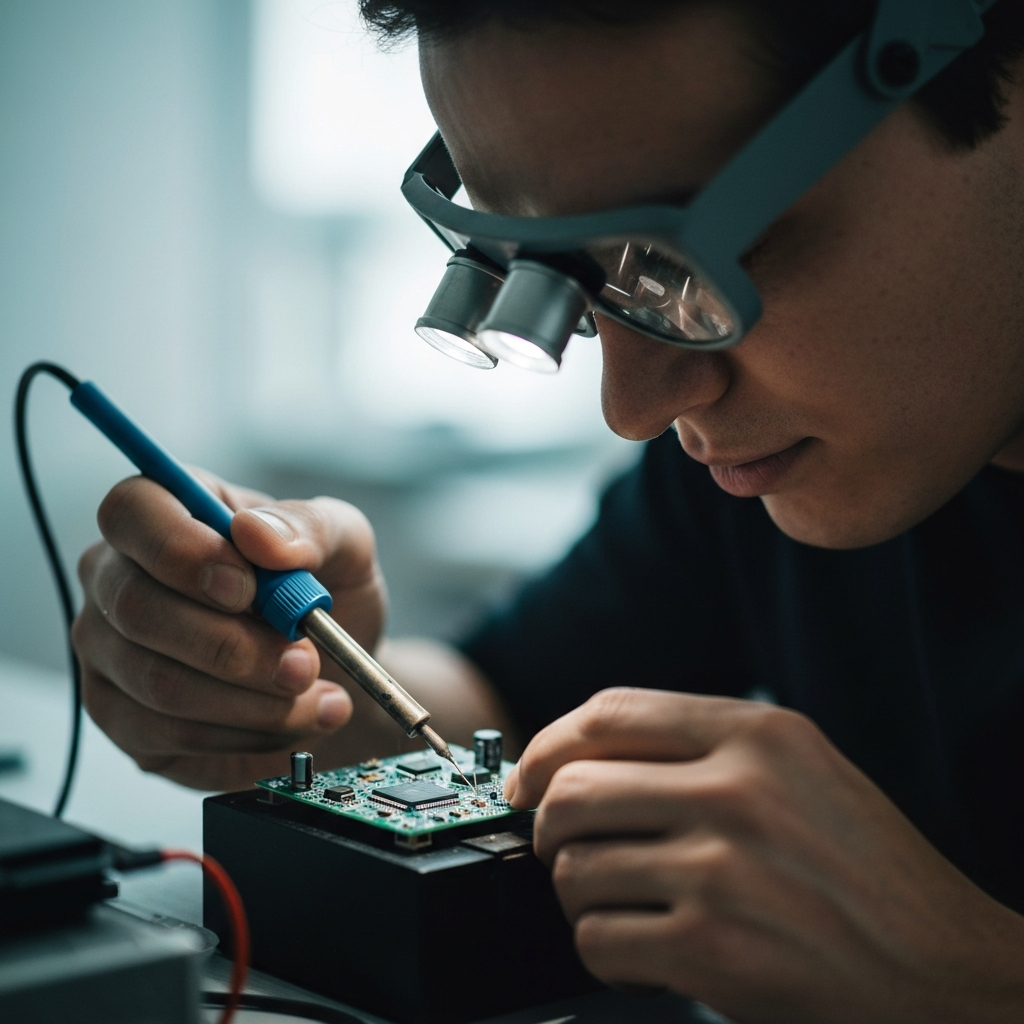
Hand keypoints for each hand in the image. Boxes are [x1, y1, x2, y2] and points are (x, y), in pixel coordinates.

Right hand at [74, 471, 384, 789]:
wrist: (337, 671)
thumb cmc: (327, 593)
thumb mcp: (345, 543)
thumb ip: (309, 526)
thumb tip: (256, 533)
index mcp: (165, 512)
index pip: (131, 511)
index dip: (182, 550)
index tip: (246, 587)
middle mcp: (117, 577)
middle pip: (137, 608)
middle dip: (234, 646)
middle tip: (304, 661)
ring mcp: (108, 652)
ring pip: (159, 683)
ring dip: (253, 698)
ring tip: (316, 693)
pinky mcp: (125, 720)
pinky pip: (173, 735)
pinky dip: (248, 734)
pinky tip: (293, 720)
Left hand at [505, 688, 1023, 1023]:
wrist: (941, 966)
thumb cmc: (867, 868)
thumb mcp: (799, 769)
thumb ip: (701, 749)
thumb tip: (582, 760)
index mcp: (756, 734)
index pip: (609, 712)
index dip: (548, 743)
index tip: (528, 775)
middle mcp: (735, 791)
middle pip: (575, 788)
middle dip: (546, 824)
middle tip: (558, 847)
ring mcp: (721, 870)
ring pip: (576, 868)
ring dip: (576, 892)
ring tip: (613, 901)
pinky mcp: (713, 949)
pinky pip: (599, 938)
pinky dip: (602, 948)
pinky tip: (639, 948)